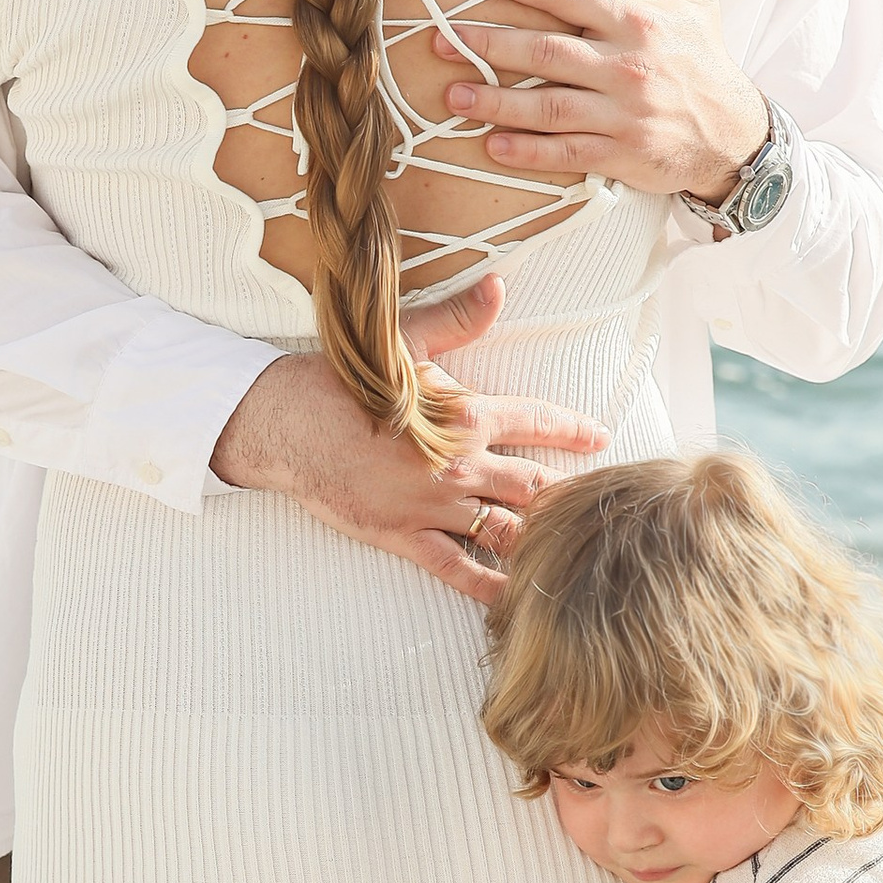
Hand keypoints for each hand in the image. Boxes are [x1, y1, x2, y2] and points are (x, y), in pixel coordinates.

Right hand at [211, 273, 605, 601]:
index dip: (573, 431)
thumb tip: (498, 286)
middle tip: (598, 503)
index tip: (599, 438)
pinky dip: (491, 586)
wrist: (283, 424)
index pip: (536, 423)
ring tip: (571, 546)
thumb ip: (459, 319)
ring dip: (541, 538)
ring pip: (507, 530)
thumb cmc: (341, 381)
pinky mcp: (404, 536)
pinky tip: (518, 596)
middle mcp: (457, 465)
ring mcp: (433, 506)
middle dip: (569, 494)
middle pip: (534, 485)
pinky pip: (458, 570)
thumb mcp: (404, 340)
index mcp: (464, 415)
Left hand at [442, 0, 768, 206]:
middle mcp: (627, 66)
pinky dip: (527, 152)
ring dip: (496, 101)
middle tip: (441, 39)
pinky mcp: (621, 155)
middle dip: (491, 42)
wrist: (737, 136)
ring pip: (548, 106)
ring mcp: (623, 115)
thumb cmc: (705, 61)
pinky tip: (492, 144)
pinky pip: (566, 153)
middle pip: (548, 50)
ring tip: (453, 93)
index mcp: (638, 22)